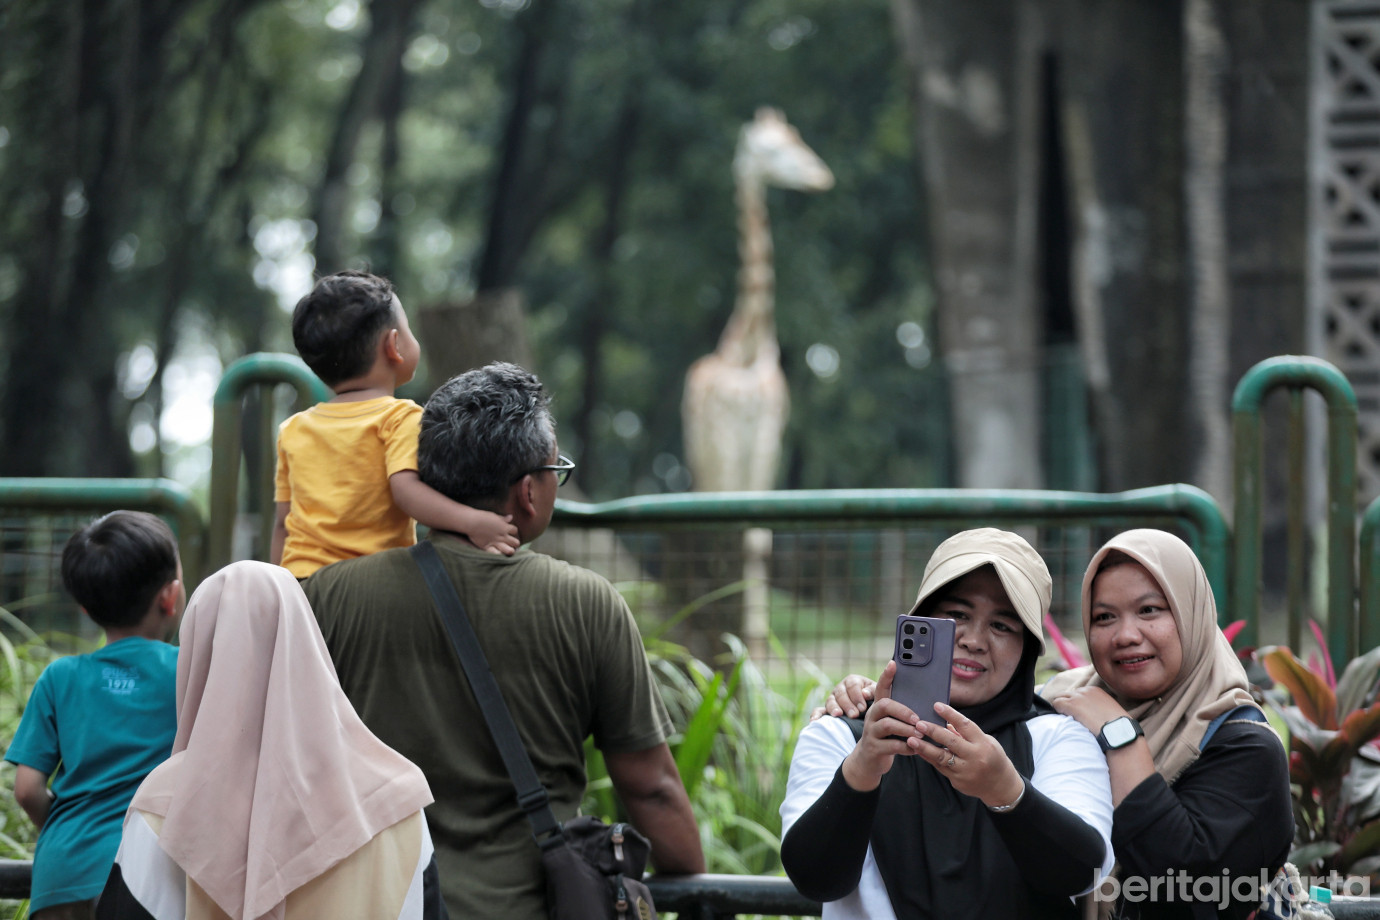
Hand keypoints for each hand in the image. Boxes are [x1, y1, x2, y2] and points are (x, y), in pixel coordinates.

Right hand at [471, 513, 520, 555]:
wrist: (471, 522)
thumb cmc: (482, 517)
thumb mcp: (494, 516)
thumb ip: (503, 519)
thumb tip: (511, 517)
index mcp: (504, 527)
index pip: (515, 530)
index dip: (513, 531)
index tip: (509, 532)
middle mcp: (502, 536)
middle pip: (516, 543)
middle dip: (514, 544)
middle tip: (510, 544)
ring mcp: (496, 543)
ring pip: (510, 551)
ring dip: (510, 551)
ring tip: (507, 551)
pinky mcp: (488, 547)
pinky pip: (496, 554)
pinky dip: (498, 555)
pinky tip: (498, 553)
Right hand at [814, 673, 874, 719]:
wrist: (870, 713)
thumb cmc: (874, 701)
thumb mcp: (876, 694)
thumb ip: (872, 691)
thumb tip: (865, 694)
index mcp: (853, 681)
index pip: (852, 685)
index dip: (857, 696)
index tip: (863, 707)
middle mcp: (840, 688)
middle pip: (841, 694)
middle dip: (847, 704)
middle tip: (854, 715)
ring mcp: (832, 699)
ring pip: (830, 701)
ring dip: (834, 708)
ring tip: (839, 715)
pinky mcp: (826, 709)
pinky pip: (818, 711)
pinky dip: (816, 715)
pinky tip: (814, 722)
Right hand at [840, 661, 924, 791]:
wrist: (868, 761)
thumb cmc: (887, 738)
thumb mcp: (892, 723)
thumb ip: (903, 714)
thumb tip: (929, 703)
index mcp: (878, 707)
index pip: (881, 688)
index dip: (886, 676)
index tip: (893, 663)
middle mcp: (872, 716)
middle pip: (884, 705)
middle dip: (903, 710)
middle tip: (918, 718)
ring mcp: (871, 732)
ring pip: (887, 725)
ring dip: (906, 729)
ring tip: (920, 734)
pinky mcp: (874, 748)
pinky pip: (891, 746)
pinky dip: (906, 747)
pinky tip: (915, 749)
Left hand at [914, 702, 1024, 808]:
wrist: (1000, 786)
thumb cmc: (993, 758)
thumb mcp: (986, 742)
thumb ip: (966, 734)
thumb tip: (946, 723)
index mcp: (983, 743)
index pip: (965, 725)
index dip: (950, 714)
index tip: (936, 706)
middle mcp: (974, 757)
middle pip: (951, 742)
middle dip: (933, 731)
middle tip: (919, 723)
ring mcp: (965, 771)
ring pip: (942, 757)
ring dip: (925, 748)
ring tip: (911, 740)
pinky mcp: (958, 781)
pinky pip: (940, 767)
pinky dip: (929, 758)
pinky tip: (919, 750)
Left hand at [1049, 686, 1126, 734]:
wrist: (1117, 731)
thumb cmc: (1117, 726)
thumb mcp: (1109, 711)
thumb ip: (1099, 708)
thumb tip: (1094, 715)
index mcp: (1095, 691)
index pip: (1078, 693)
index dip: (1075, 704)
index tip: (1078, 714)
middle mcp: (1085, 690)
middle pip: (1067, 694)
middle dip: (1066, 704)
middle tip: (1069, 718)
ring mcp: (1077, 697)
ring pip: (1060, 697)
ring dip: (1061, 708)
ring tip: (1066, 720)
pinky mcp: (1071, 704)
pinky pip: (1056, 703)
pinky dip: (1057, 711)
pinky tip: (1063, 720)